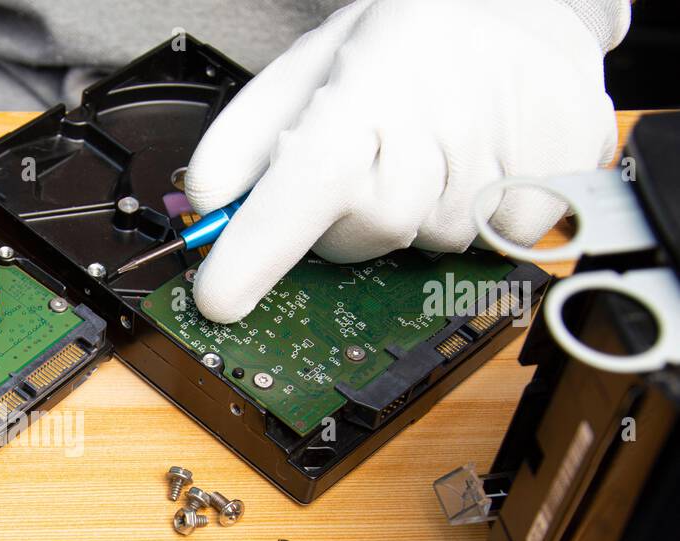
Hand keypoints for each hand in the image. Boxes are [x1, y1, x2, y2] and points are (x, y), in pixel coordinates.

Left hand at [184, 0, 624, 322]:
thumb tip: (204, 204)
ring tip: (431, 145)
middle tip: (366, 157)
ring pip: (420, 244)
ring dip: (410, 214)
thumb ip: (245, 136)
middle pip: (359, 237)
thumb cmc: (411, 36)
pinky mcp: (550, 192)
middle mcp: (438, 131)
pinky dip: (470, 217)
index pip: (305, 188)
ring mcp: (501, 165)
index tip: (219, 298)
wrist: (529, 6)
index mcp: (369, 92)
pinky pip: (486, 244)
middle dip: (343, 218)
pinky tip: (474, 162)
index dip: (257, 252)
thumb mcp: (310, 63)